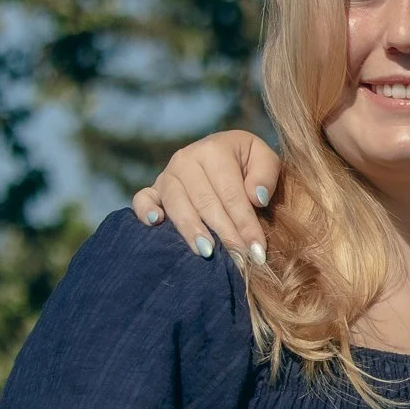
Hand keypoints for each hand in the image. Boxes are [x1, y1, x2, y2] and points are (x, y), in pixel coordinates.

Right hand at [131, 130, 279, 264]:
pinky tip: (155, 224)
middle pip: (205, 202)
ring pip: (177, 205)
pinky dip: (145, 211)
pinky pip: (143, 199)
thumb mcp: (266, 159)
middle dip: (224, 233)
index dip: (245, 222)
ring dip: (192, 230)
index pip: (232, 193)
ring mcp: (167, 174)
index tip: (257, 249)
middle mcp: (186, 160)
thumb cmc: (249, 162)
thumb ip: (266, 175)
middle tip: (238, 258)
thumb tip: (256, 198)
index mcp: (214, 150)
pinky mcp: (154, 189)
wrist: (226, 154)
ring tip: (207, 252)